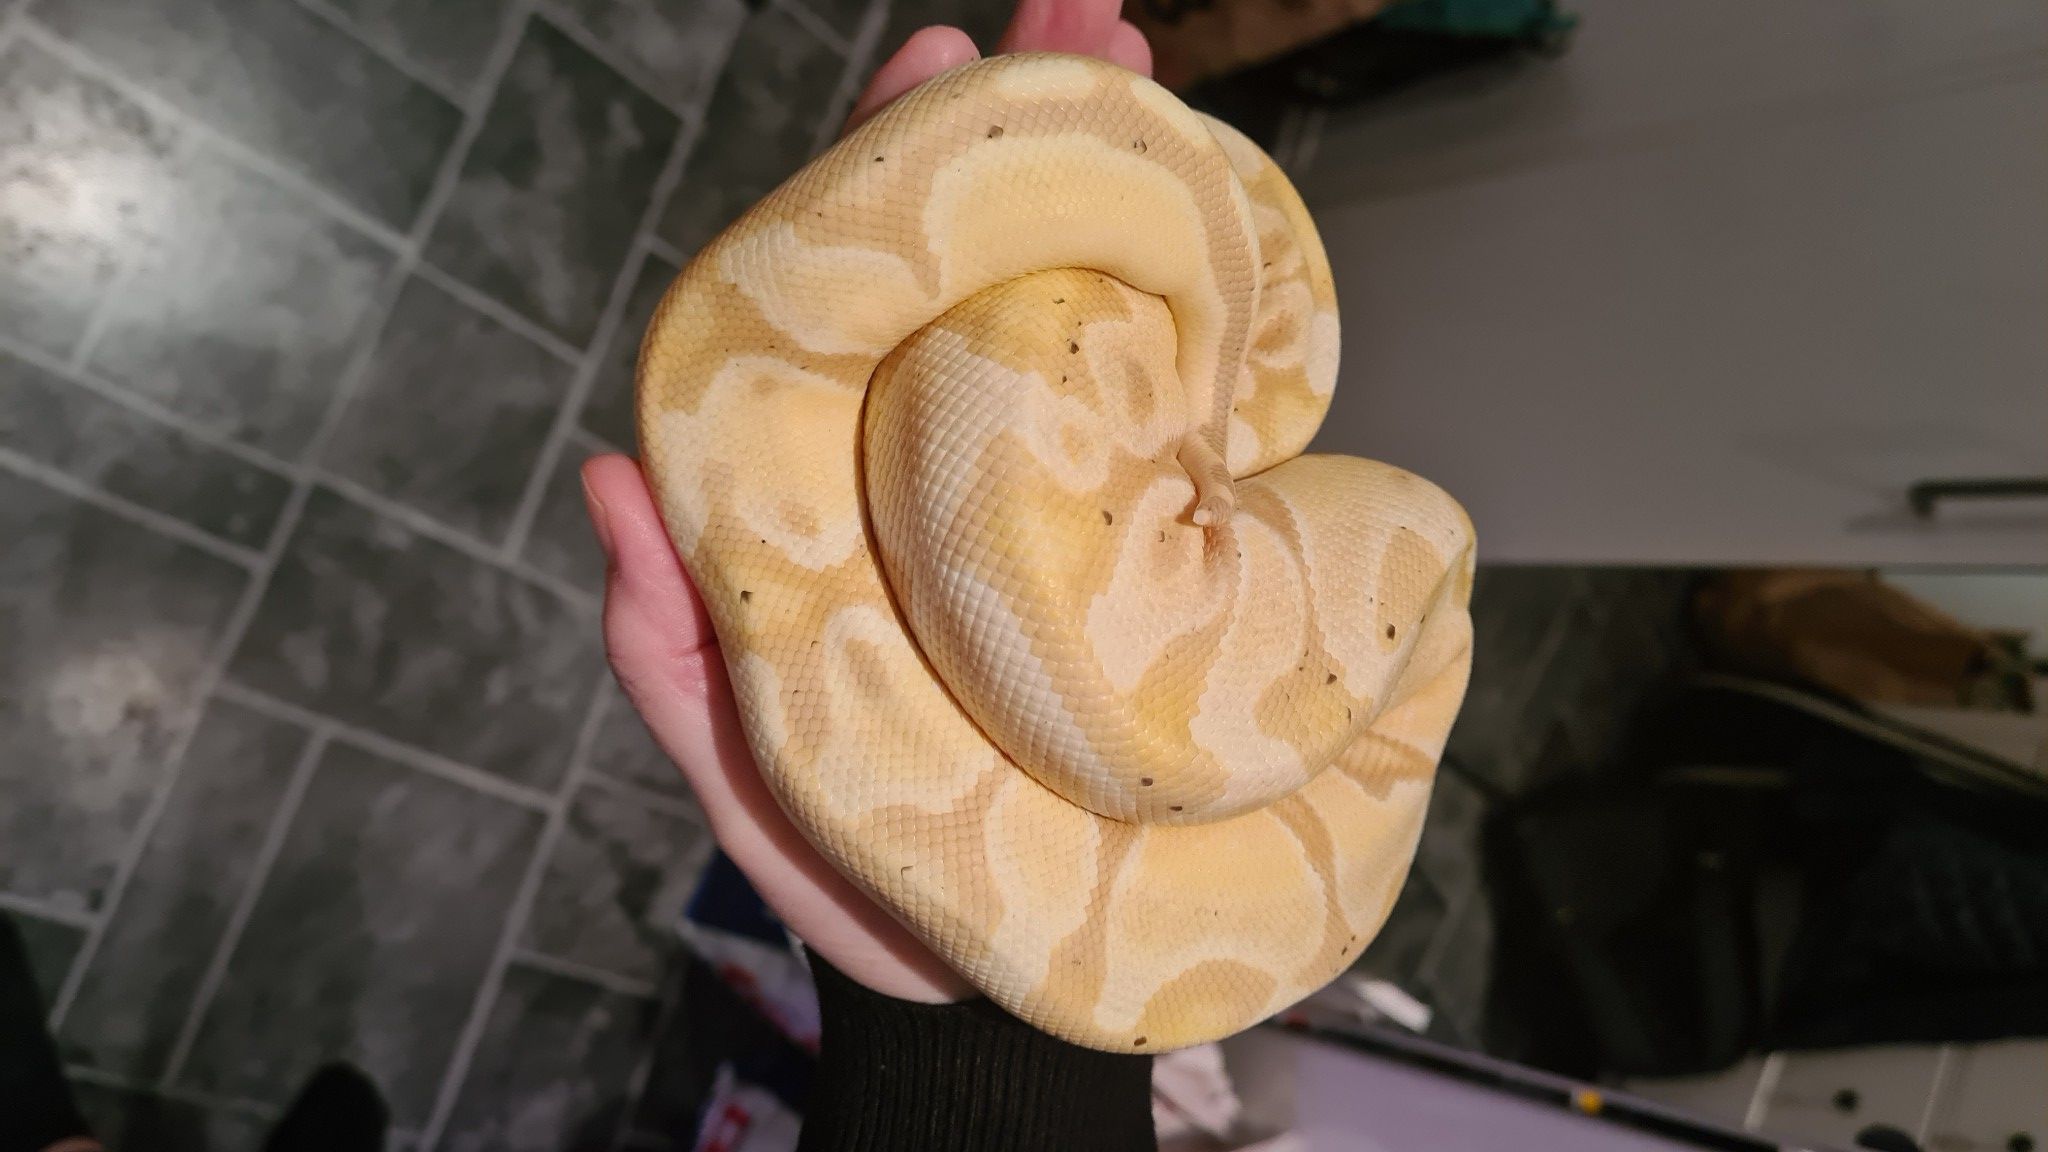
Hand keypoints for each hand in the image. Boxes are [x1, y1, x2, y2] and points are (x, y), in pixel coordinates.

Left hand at [583, 0, 1151, 1003]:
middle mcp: (932, 476)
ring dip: (1111, 187)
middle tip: (1080, 20)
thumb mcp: (759, 780)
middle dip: (1013, 137)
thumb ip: (679, 657)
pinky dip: (1191, 311)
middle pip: (962, 273)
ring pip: (1067, 312)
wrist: (1008, 981)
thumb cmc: (867, 885)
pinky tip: (1222, 230)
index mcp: (830, 505)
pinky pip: (1158, 413)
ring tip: (1145, 69)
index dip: (874, 182)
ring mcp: (1043, 503)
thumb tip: (610, 486)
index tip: (926, 69)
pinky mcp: (1136, 550)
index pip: (838, 310)